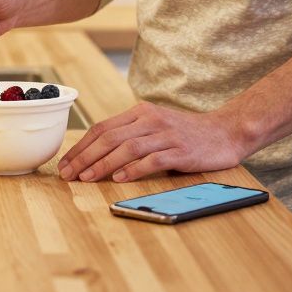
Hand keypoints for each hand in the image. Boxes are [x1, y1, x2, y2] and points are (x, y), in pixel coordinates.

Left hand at [58, 102, 249, 182]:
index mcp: (140, 113)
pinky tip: (120, 178)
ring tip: (87, 178)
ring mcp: (166, 135)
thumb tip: (96, 153)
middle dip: (85, 157)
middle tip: (69, 174)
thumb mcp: (154, 126)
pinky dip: (134, 169)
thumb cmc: (185, 133)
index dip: (81, 147)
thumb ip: (130, 134)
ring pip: (128, 148)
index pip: (102, 128)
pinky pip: (153, 160)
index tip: (66, 163)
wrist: (225, 132)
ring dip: (104, 164)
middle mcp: (151, 120)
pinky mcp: (181, 151)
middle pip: (110, 138)